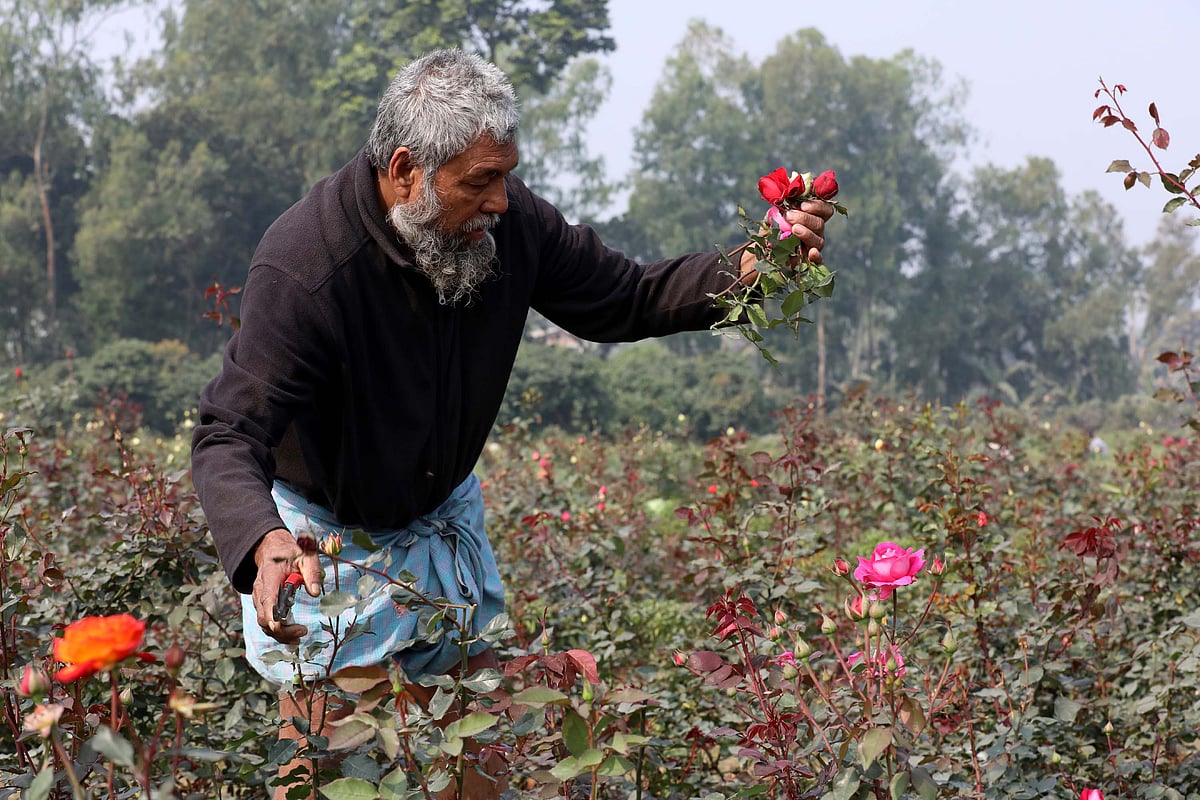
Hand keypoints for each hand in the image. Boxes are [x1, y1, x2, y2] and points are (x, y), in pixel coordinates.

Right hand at [251, 527, 322, 644]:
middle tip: (302, 631)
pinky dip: (277, 631)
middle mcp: (260, 590)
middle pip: (264, 618)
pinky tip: (293, 634)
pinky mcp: (262, 605)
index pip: (267, 600)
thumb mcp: (305, 556)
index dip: (272, 616)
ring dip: (280, 634)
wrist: (271, 550)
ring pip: (264, 623)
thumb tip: (316, 593)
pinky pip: (266, 622)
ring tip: (300, 636)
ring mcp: (258, 599)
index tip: (281, 626)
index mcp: (270, 577)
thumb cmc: (289, 553)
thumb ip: (312, 572)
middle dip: (281, 630)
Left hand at [739, 197, 834, 278]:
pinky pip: (819, 260)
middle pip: (820, 224)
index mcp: (813, 217)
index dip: (817, 206)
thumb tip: (784, 196)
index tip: (802, 205)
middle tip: (789, 216)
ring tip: (794, 229)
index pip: (825, 210)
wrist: (764, 246)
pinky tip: (812, 253)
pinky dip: (817, 257)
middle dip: (805, 218)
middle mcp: (816, 231)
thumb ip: (782, 205)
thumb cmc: (772, 226)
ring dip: (807, 233)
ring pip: (819, 240)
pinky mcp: (809, 260)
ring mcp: (814, 246)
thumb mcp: (775, 213)